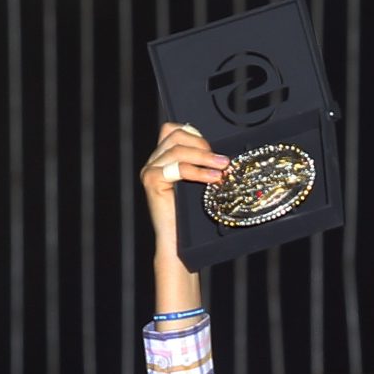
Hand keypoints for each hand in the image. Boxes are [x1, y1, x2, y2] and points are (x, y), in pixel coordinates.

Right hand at [138, 122, 231, 241]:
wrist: (179, 244)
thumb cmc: (192, 218)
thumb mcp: (198, 184)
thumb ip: (201, 165)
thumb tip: (221, 153)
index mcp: (163, 159)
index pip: (173, 130)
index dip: (195, 134)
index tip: (214, 150)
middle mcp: (153, 162)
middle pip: (176, 136)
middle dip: (202, 145)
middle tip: (222, 161)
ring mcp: (150, 170)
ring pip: (178, 150)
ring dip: (205, 157)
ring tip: (223, 168)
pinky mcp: (152, 181)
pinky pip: (178, 167)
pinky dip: (198, 171)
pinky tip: (213, 178)